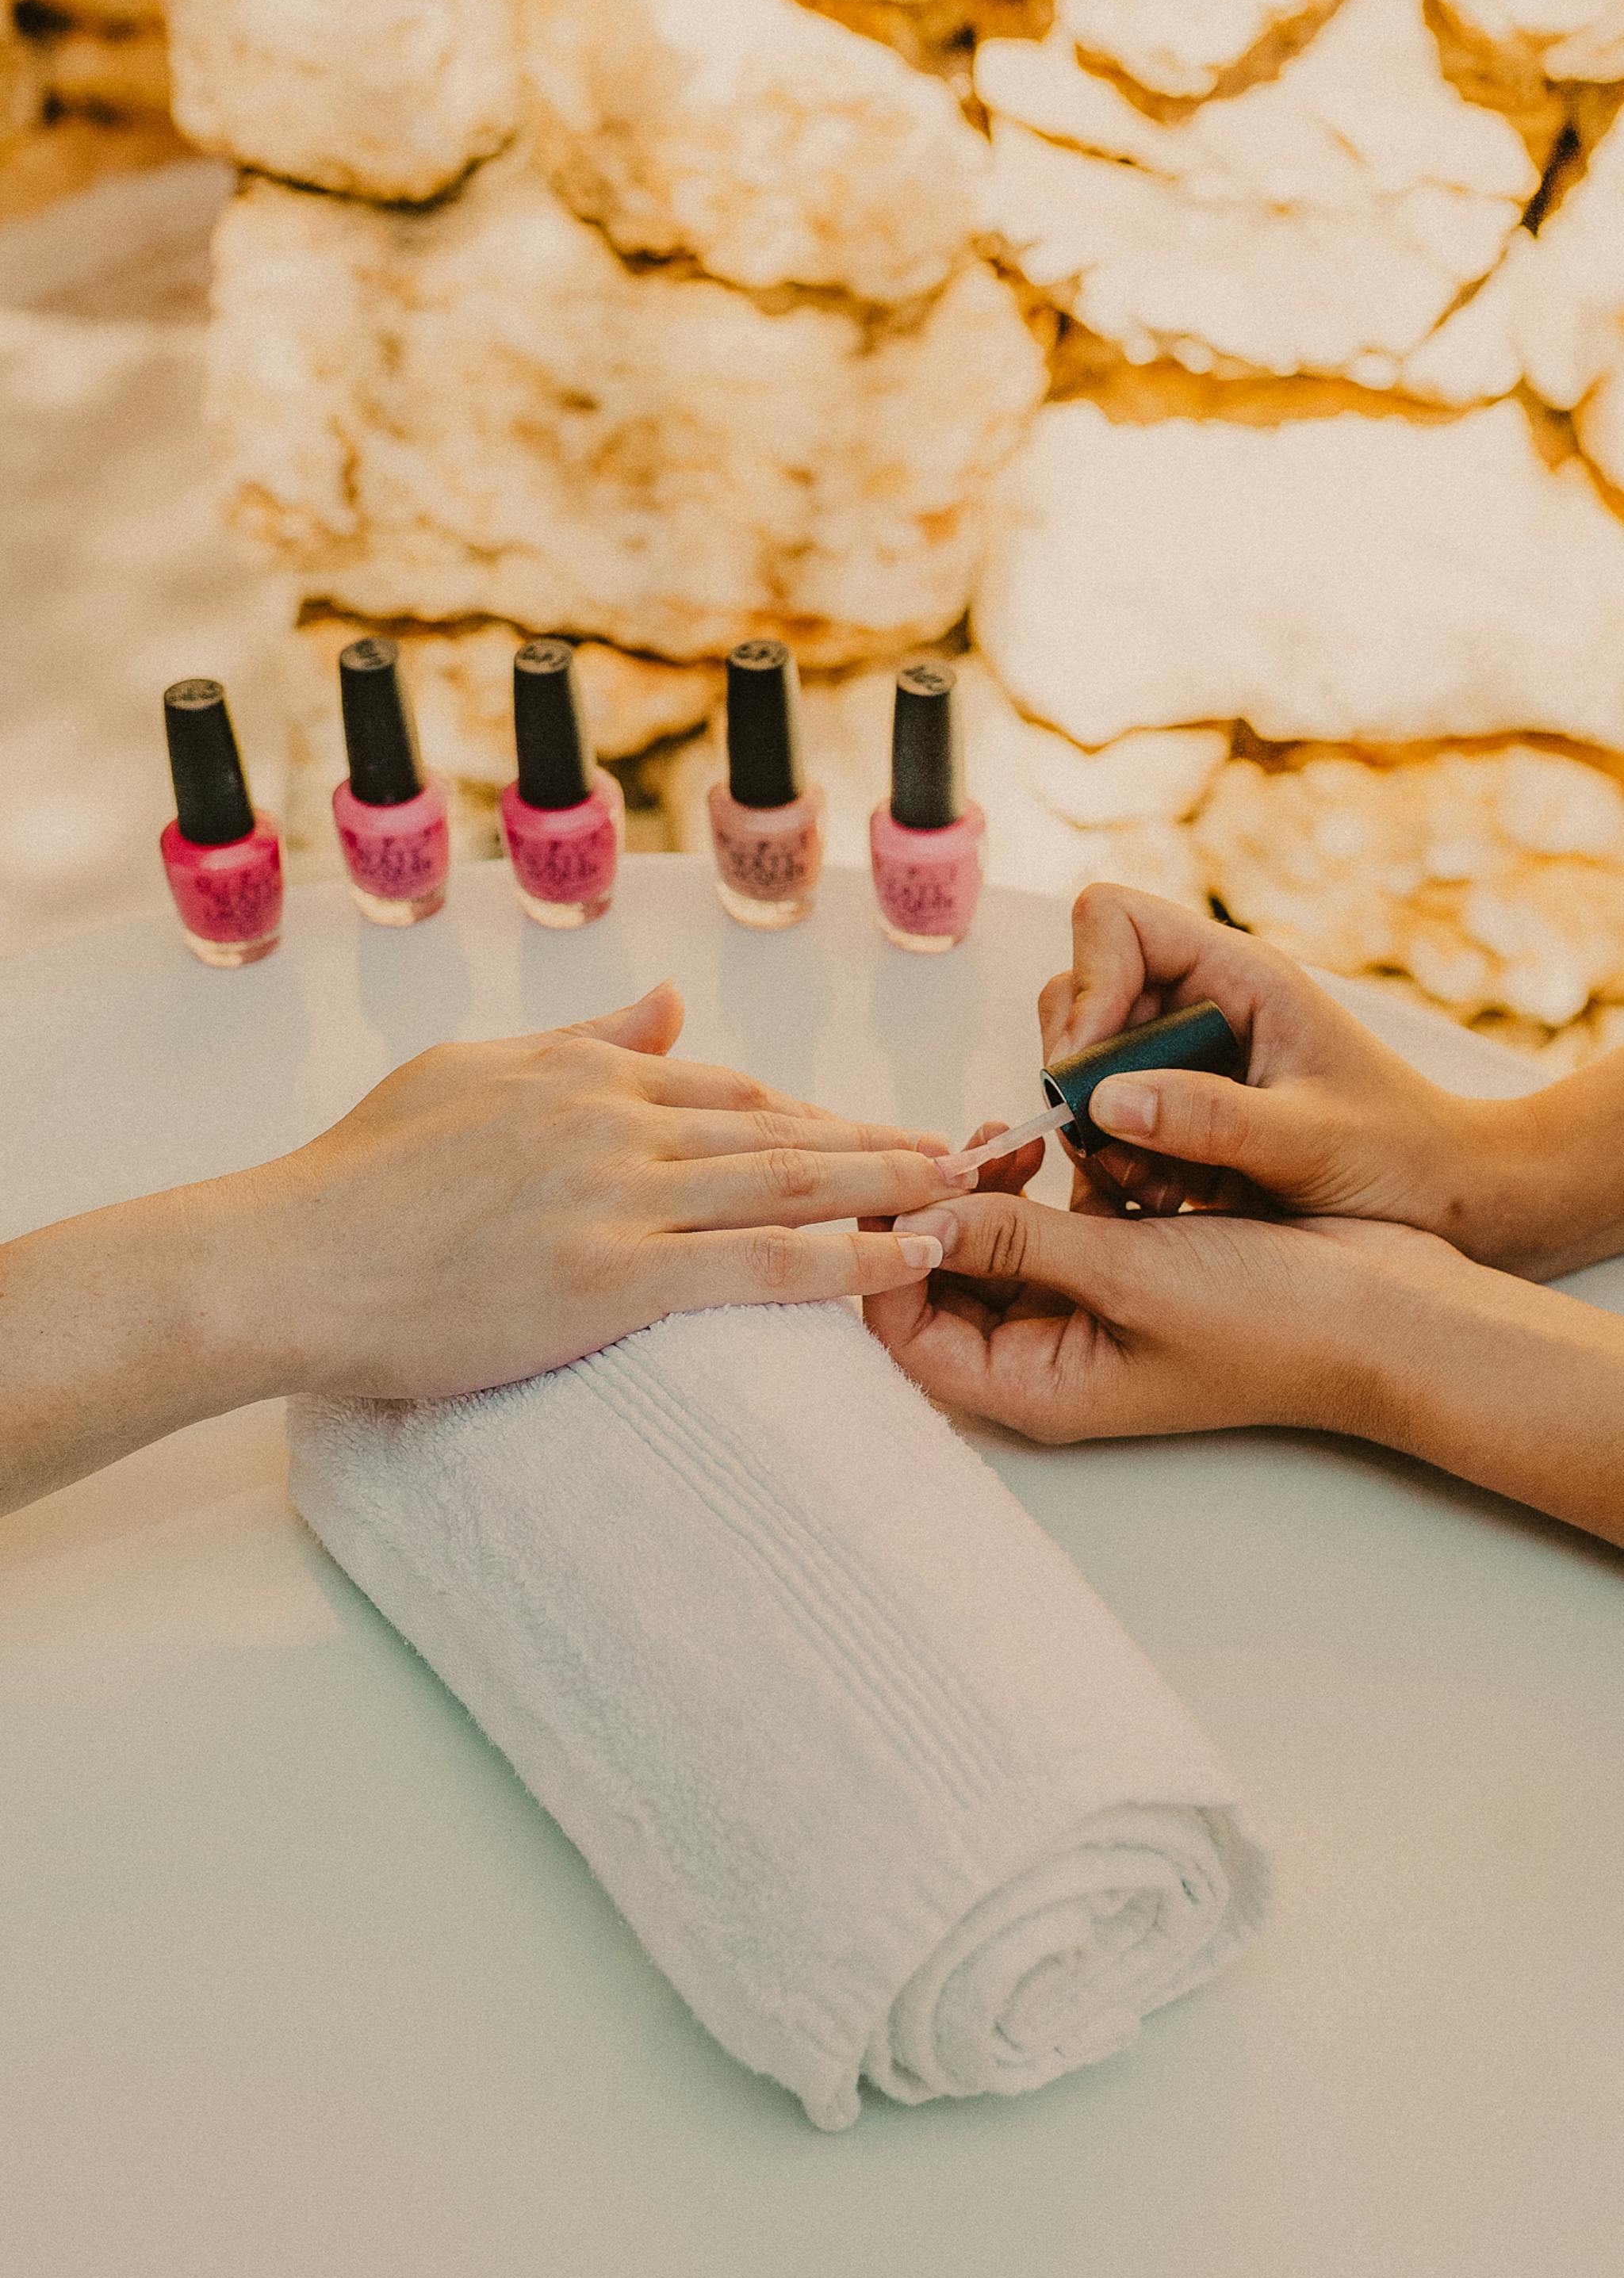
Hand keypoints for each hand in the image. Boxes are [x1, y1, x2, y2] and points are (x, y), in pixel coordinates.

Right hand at [229, 982, 949, 1399]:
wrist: (285, 1261)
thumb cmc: (357, 1178)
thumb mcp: (468, 1072)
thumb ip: (578, 1039)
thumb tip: (662, 1001)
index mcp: (581, 1074)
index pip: (725, 1086)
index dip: (811, 1111)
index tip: (872, 1129)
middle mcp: (614, 1121)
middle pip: (778, 1127)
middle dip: (880, 1140)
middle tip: (964, 1153)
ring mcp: (617, 1196)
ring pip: (789, 1183)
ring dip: (891, 1186)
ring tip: (966, 1192)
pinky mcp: (613, 1277)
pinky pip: (760, 1264)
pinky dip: (849, 1259)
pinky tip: (912, 1260)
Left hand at [866, 1185, 1466, 1444]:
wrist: (1385, 1309)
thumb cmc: (1269, 1318)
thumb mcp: (1127, 1273)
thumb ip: (1016, 1243)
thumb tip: (918, 1221)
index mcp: (1037, 1386)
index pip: (909, 1339)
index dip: (889, 1267)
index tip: (901, 1191)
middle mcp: (1049, 1356)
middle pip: (942, 1289)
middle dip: (937, 1216)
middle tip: (957, 1148)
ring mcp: (1086, 1312)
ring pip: (993, 1248)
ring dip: (986, 1191)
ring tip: (1009, 1137)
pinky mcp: (1122, 1266)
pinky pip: (1050, 1224)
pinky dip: (1041, 1184)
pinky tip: (1055, 1139)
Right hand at [1036, 885, 1517, 1259]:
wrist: (1442, 1205)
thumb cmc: (1399, 1156)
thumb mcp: (1309, 1141)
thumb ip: (1210, 1119)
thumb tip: (1102, 1104)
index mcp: (1237, 974)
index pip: (1113, 921)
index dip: (1088, 986)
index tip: (1094, 1073)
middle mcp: (1198, 1004)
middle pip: (1075, 998)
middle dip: (1080, 1081)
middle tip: (1118, 1153)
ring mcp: (1182, 1059)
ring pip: (1082, 1074)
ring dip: (1098, 1140)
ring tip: (1158, 1194)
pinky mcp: (1176, 1114)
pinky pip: (1104, 1128)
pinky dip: (1115, 1171)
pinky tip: (1167, 1207)